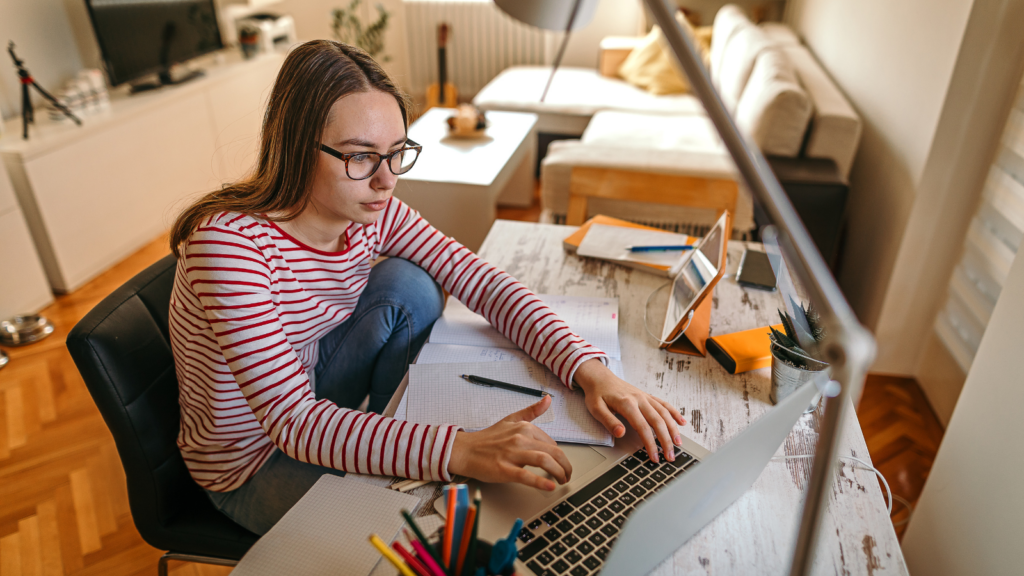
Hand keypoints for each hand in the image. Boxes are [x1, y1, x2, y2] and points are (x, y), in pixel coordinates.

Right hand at [447, 395, 572, 490]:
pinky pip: (527, 476)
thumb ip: (531, 411)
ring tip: (562, 480)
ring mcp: (512, 454)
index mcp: (524, 427)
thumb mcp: (511, 420)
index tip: (562, 464)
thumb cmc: (488, 438)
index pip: (552, 443)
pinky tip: (550, 486)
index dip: (560, 456)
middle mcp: (520, 438)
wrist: (465, 450)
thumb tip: (548, 399)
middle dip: (565, 466)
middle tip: (567, 475)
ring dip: (558, 472)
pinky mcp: (504, 469)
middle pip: (553, 452)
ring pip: (544, 461)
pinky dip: (541, 482)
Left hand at [574, 359, 686, 462]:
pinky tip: (682, 422)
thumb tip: (621, 433)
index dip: (650, 444)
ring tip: (678, 444)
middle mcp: (640, 399)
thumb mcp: (596, 409)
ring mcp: (645, 397)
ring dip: (673, 429)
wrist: (599, 377)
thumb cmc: (597, 394)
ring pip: (664, 413)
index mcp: (627, 404)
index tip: (654, 457)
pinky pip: (664, 404)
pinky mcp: (647, 396)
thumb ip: (609, 421)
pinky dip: (674, 413)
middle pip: (658, 422)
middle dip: (666, 441)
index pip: (643, 427)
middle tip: (670, 457)